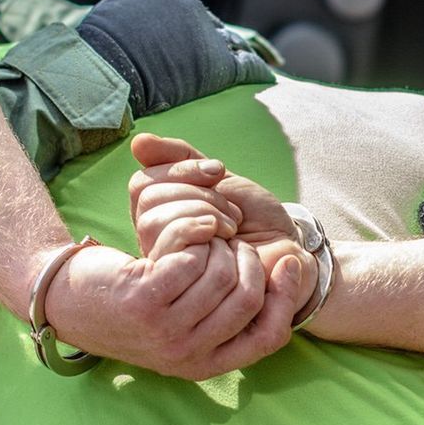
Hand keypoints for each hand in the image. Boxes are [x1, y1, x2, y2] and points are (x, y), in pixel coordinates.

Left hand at [44, 239, 300, 379]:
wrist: (63, 298)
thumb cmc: (125, 302)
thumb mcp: (175, 322)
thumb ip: (217, 316)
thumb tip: (276, 282)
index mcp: (201, 364)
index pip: (268, 337)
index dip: (287, 297)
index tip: (290, 260)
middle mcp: (185, 354)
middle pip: (249, 298)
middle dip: (247, 258)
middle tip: (229, 240)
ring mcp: (164, 330)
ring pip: (222, 274)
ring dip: (218, 243)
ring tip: (202, 236)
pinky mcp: (144, 301)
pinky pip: (193, 256)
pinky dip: (194, 232)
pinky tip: (182, 231)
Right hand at [77, 0, 273, 116]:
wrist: (100, 73)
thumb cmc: (94, 53)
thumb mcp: (107, 20)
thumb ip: (124, 20)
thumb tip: (124, 28)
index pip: (182, 11)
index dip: (188, 29)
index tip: (193, 41)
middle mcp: (186, 6)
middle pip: (207, 23)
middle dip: (213, 39)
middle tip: (226, 53)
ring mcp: (204, 32)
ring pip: (231, 41)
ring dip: (239, 53)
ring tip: (262, 61)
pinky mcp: (218, 63)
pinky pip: (246, 64)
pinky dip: (257, 70)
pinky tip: (268, 75)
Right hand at [129, 133, 317, 325]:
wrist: (285, 251)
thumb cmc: (254, 217)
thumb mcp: (219, 178)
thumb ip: (181, 158)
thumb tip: (138, 140)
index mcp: (159, 211)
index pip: (142, 182)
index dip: (180, 170)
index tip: (218, 172)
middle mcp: (153, 237)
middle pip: (146, 200)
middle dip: (197, 194)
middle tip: (231, 210)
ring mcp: (162, 262)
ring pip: (152, 222)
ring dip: (202, 213)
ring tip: (232, 226)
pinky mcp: (178, 283)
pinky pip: (168, 247)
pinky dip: (201, 231)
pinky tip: (226, 240)